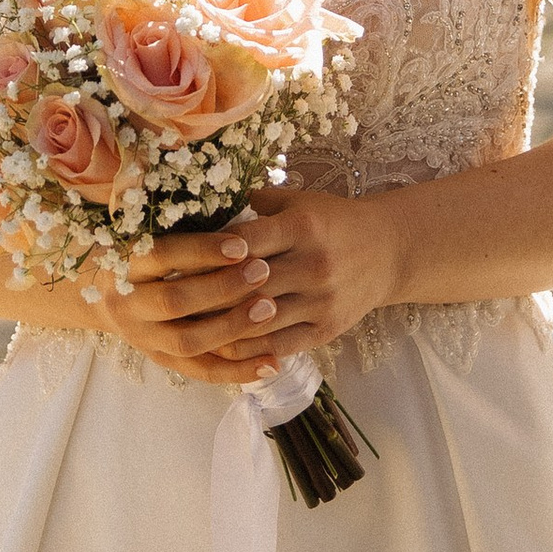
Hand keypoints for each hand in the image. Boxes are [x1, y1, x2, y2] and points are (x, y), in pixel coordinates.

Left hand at [78, 193, 397, 387]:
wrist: (389, 250)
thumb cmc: (332, 220)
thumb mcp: (298, 201)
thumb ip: (252, 203)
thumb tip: (199, 200)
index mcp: (302, 228)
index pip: (245, 243)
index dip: (207, 254)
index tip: (172, 261)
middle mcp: (313, 266)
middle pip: (247, 287)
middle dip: (204, 295)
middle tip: (163, 302)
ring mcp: (321, 302)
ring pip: (260, 322)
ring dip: (219, 328)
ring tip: (182, 330)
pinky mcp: (327, 330)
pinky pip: (280, 346)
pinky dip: (248, 352)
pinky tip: (219, 349)